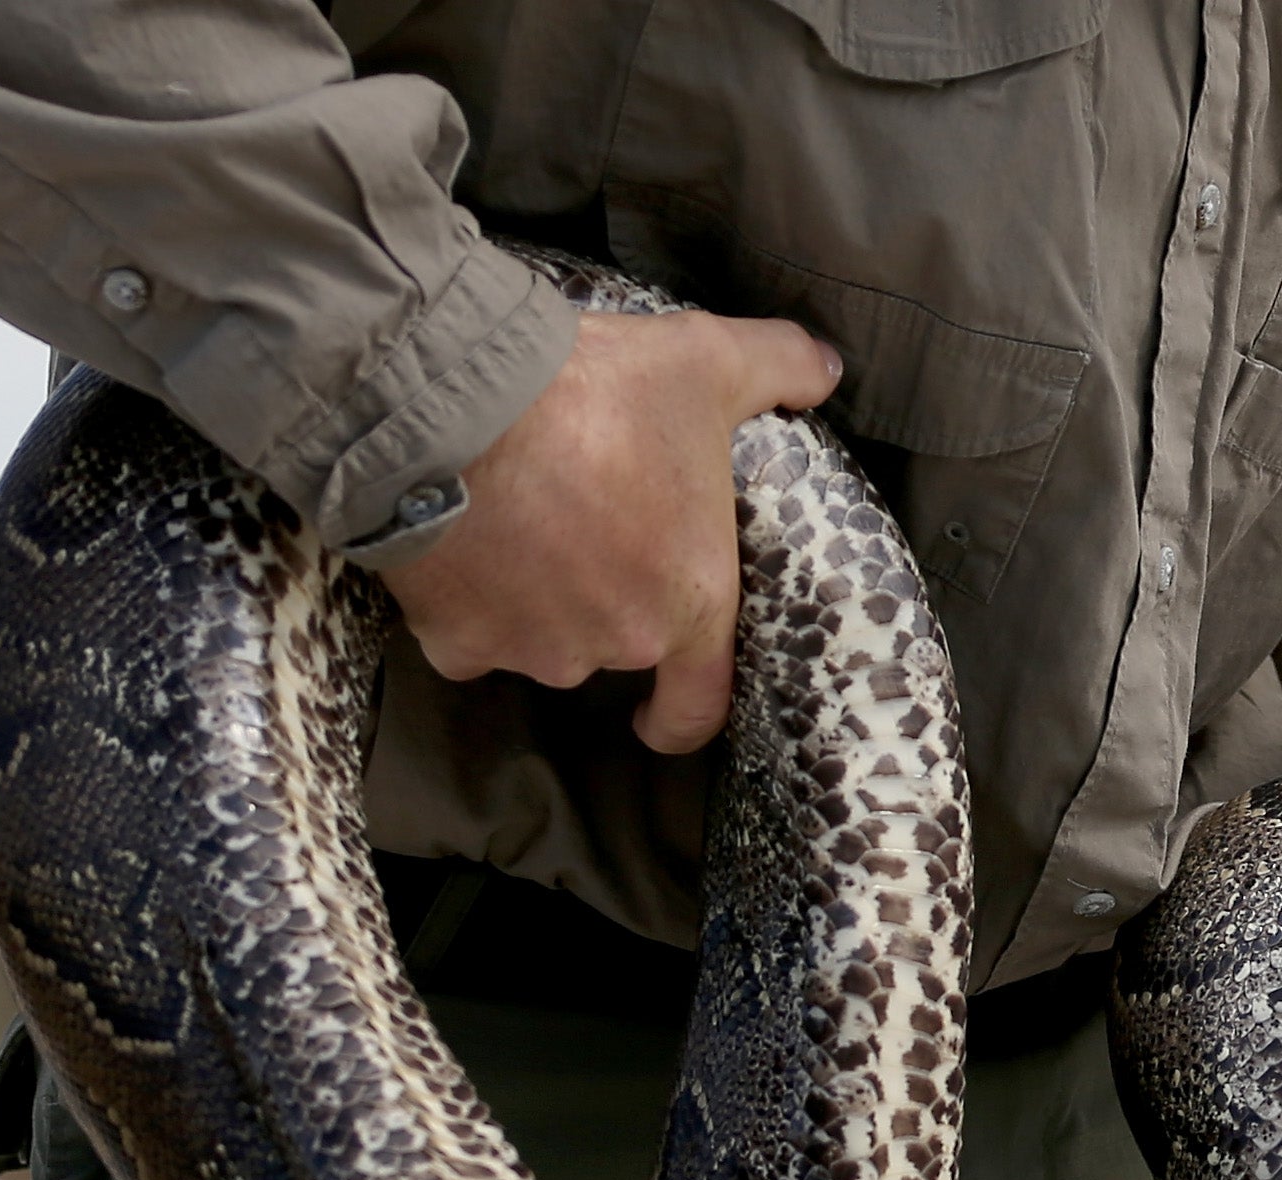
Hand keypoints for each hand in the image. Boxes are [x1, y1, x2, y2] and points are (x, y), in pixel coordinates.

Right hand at [377, 309, 841, 753]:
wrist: (461, 406)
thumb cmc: (599, 395)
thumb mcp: (706, 361)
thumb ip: (778, 366)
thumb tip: (825, 370)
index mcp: (689, 602)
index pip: (699, 704)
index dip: (682, 716)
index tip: (661, 714)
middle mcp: (614, 642)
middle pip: (614, 646)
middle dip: (603, 602)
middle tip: (585, 533)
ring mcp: (532, 648)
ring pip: (539, 640)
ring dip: (537, 604)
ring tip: (522, 527)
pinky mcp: (456, 640)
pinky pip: (465, 638)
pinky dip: (467, 606)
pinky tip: (464, 549)